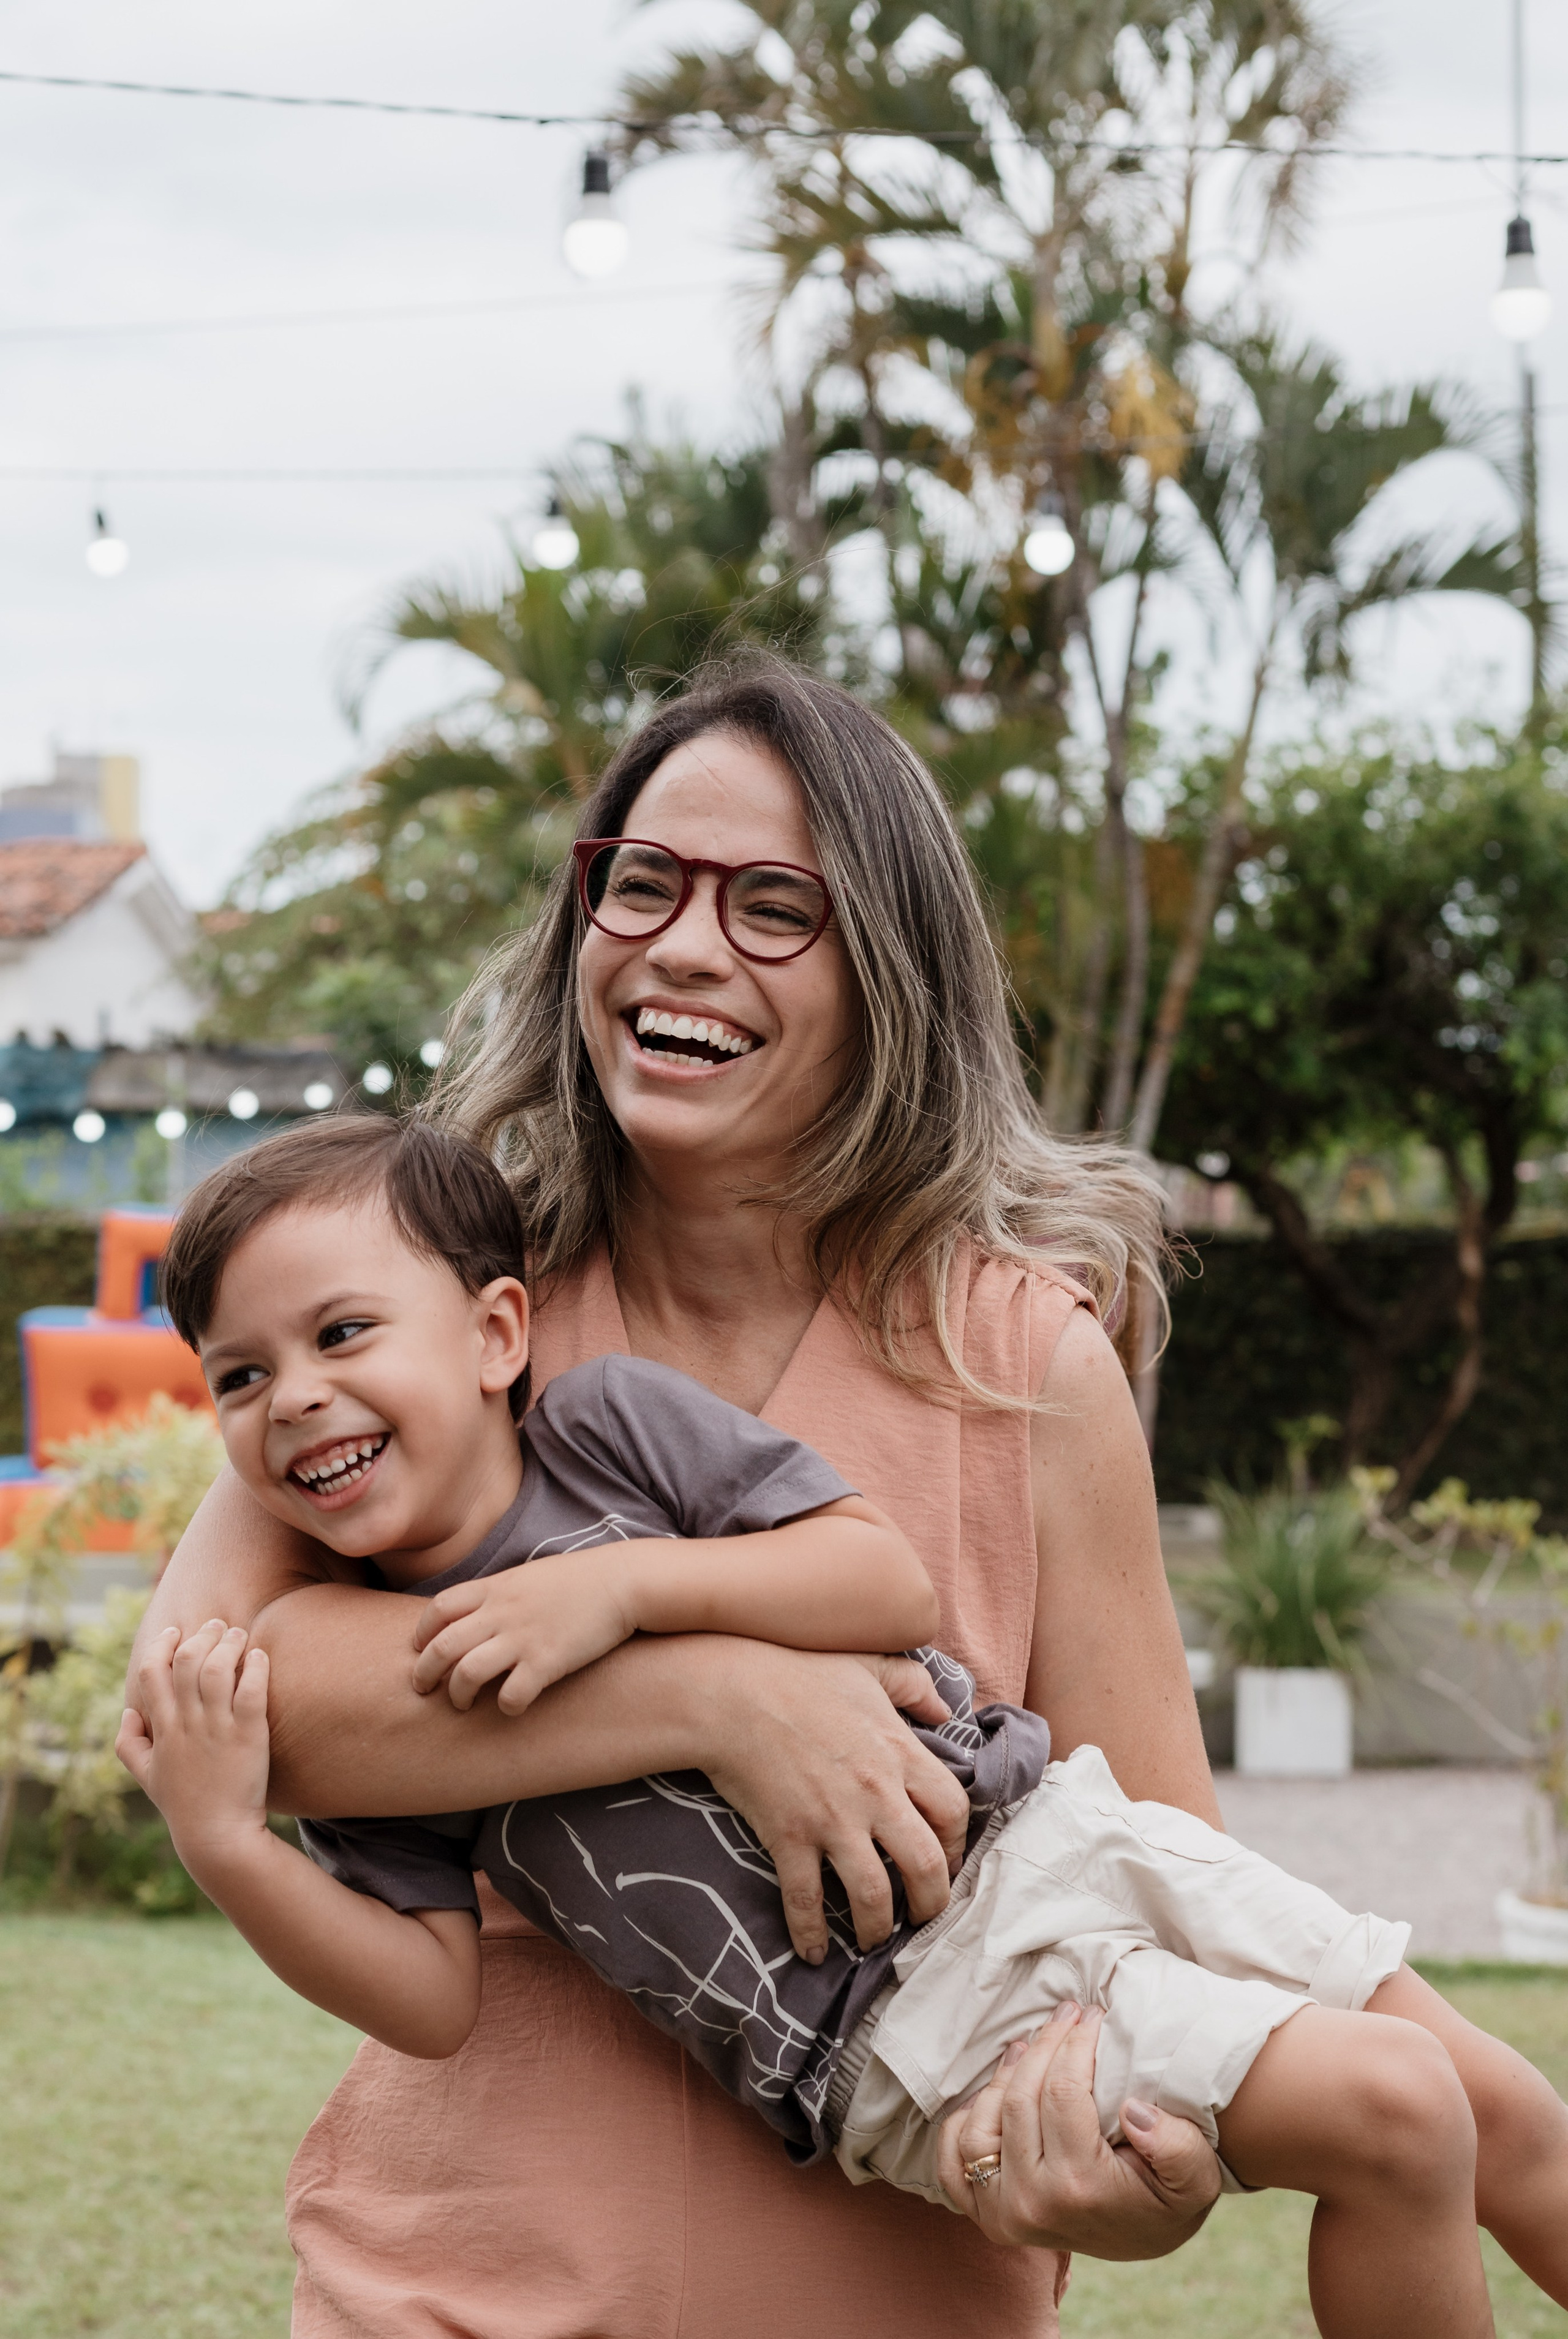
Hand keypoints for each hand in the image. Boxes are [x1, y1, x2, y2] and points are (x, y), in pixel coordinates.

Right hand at [115, 1618, 271, 1874]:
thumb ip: (129, 1744)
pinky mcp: (248, 1735)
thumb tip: (128, 1712)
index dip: (161, 1645)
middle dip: (201, 1635)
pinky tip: (260, 1657)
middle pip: (187, 1661)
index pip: (151, 1672)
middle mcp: (187, 1723)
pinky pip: (250, 1690)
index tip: (174, 1631)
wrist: (217, 1835)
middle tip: (218, 1626)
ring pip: (217, 1668)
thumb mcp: (146, 1777)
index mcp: (162, 1729)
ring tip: (240, 1635)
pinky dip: (255, 1667)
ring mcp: (217, 1728)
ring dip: (229, 1643)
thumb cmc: (183, 1804)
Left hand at [411, 1552, 636, 1715]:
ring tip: (461, 1704)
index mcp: (495, 1587)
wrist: (622, 1581)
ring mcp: (524, 1637)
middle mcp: (502, 1612)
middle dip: (424, 1673)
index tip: (419, 1649)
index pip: (439, 1609)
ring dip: (458, 1694)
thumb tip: (474, 1614)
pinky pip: (512, 1695)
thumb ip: (498, 1594)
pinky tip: (512, 1706)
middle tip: (423, 1689)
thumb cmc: (577, 1580)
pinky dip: (506, 1707)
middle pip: (442, 1646)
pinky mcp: (548, 1661)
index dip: (421, 1632)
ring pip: (467, 1673)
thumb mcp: (527, 1575)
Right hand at [694, 1641, 969, 1962]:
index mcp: (899, 1753)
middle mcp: (876, 1794)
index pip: (954, 1811)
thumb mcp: (866, 1666)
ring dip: (879, 1928)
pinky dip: (811, 1934)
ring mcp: (833, 1820)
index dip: (956, 1843)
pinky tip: (814, 1952)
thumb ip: (912, 1684)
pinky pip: (806, 1900)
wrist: (731, 1692)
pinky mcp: (790, 1838)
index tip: (945, 1858)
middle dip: (931, 1903)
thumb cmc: (798, 1674)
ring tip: (875, 1940)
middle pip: (925, 1865)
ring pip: (874, 1895)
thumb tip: (944, 1709)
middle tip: (923, 1917)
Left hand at [935, 2003, 1220, 2257]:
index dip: (1076, 2044)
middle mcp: (1031, 2206)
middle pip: (1020, 2100)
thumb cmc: (1169, 2199)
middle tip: (1067, 2014)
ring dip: (1004, 2076)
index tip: (1093, 2015)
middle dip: (1044, 2045)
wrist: (1145, 2236)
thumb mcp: (1195, 2179)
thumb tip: (1134, 2109)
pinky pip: (951, 2163)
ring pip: (981, 2124)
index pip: (1062, 2093)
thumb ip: (1177, 2147)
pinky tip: (992, 2093)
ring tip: (1030, 2045)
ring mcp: (1001, 2213)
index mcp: (1079, 2191)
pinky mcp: (985, 2214)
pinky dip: (963, 2123)